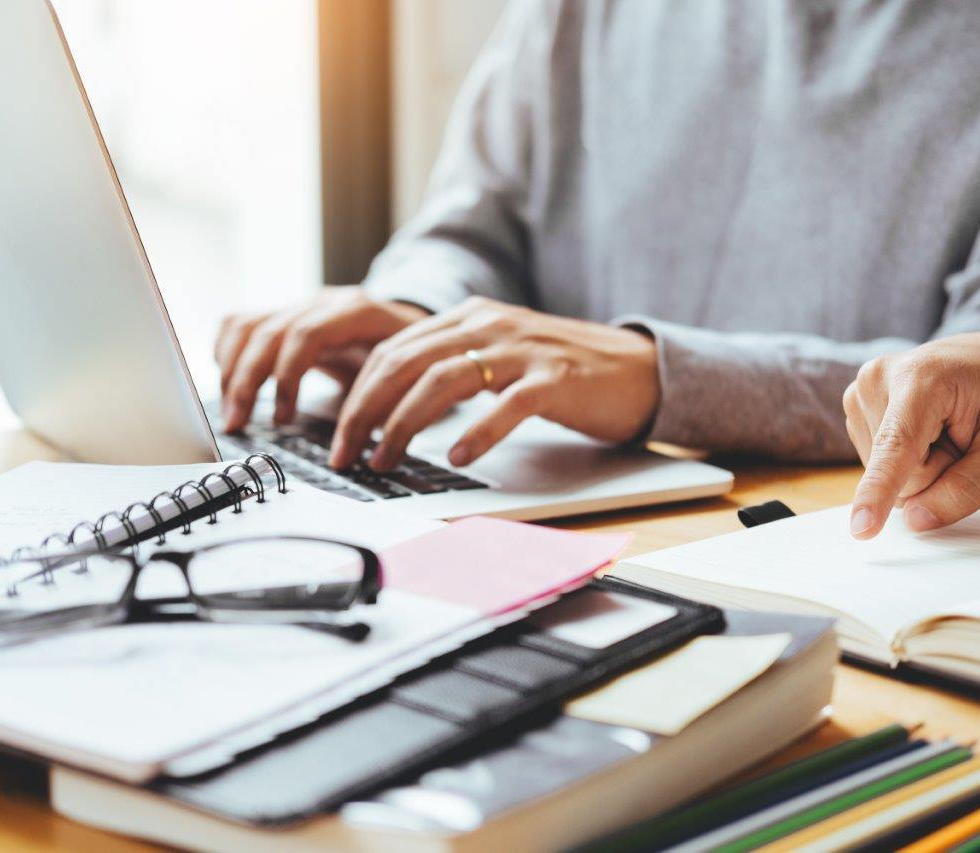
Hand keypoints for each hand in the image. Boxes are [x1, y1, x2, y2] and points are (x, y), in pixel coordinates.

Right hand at [214, 287, 427, 431]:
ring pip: (247, 325)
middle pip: (267, 331)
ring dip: (231, 371)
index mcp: (358, 311)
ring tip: (231, 413)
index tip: (282, 419)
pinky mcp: (286, 315)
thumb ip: (385, 403)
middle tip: (238, 424)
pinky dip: (227, 351)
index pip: (306, 334)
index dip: (287, 377)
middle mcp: (324, 302)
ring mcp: (302, 305)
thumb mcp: (410, 376)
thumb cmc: (413, 357)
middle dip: (245, 381)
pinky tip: (227, 381)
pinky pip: (241, 323)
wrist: (413, 328)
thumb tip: (356, 448)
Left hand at [327, 296, 660, 470]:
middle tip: (346, 455)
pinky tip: (456, 457)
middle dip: (366, 413)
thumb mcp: (499, 357)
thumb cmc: (564, 374)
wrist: (639, 369)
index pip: (392, 349)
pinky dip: (476, 433)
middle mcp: (489, 325)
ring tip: (386, 461)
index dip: (358, 394)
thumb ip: (452, 366)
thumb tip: (390, 406)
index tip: (340, 437)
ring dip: (404, 425)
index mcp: (469, 317)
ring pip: (442, 381)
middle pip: (405, 363)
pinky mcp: (556, 381)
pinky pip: (506, 405)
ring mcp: (523, 351)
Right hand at [844, 331, 979, 538]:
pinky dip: (909, 458)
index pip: (896, 448)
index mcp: (922, 378)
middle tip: (964, 438)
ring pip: (887, 473)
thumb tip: (915, 519)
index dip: (878, 491)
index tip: (861, 528)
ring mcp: (861, 391)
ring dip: (923, 465)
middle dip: (937, 471)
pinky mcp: (855, 405)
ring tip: (947, 431)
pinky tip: (926, 430)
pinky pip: (878, 464)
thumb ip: (968, 489)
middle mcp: (878, 379)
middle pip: (900, 474)